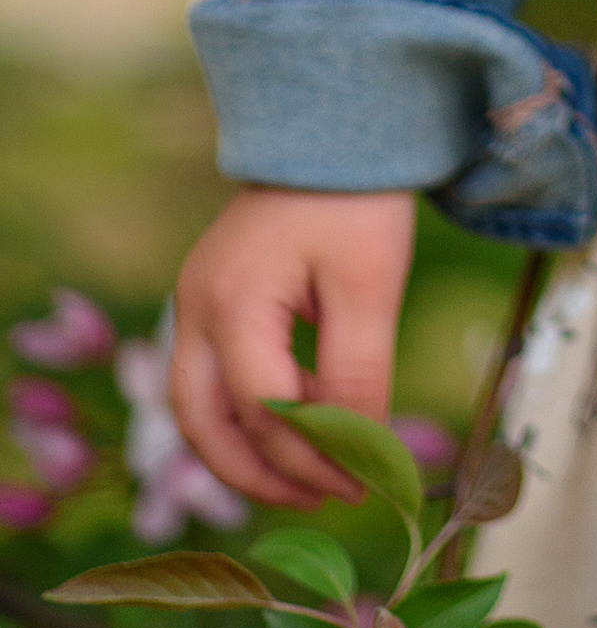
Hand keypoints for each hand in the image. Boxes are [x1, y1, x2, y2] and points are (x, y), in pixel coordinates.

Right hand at [170, 185, 417, 506]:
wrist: (332, 127)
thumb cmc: (355, 199)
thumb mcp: (370, 285)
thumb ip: (358, 371)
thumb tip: (361, 451)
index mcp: (232, 304)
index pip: (264, 412)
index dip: (313, 458)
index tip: (364, 485)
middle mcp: (196, 309)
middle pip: (204, 425)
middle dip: (263, 475)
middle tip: (325, 500)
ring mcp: (195, 303)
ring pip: (197, 409)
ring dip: (246, 453)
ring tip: (311, 480)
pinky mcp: (211, 299)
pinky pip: (212, 378)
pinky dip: (247, 415)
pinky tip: (301, 426)